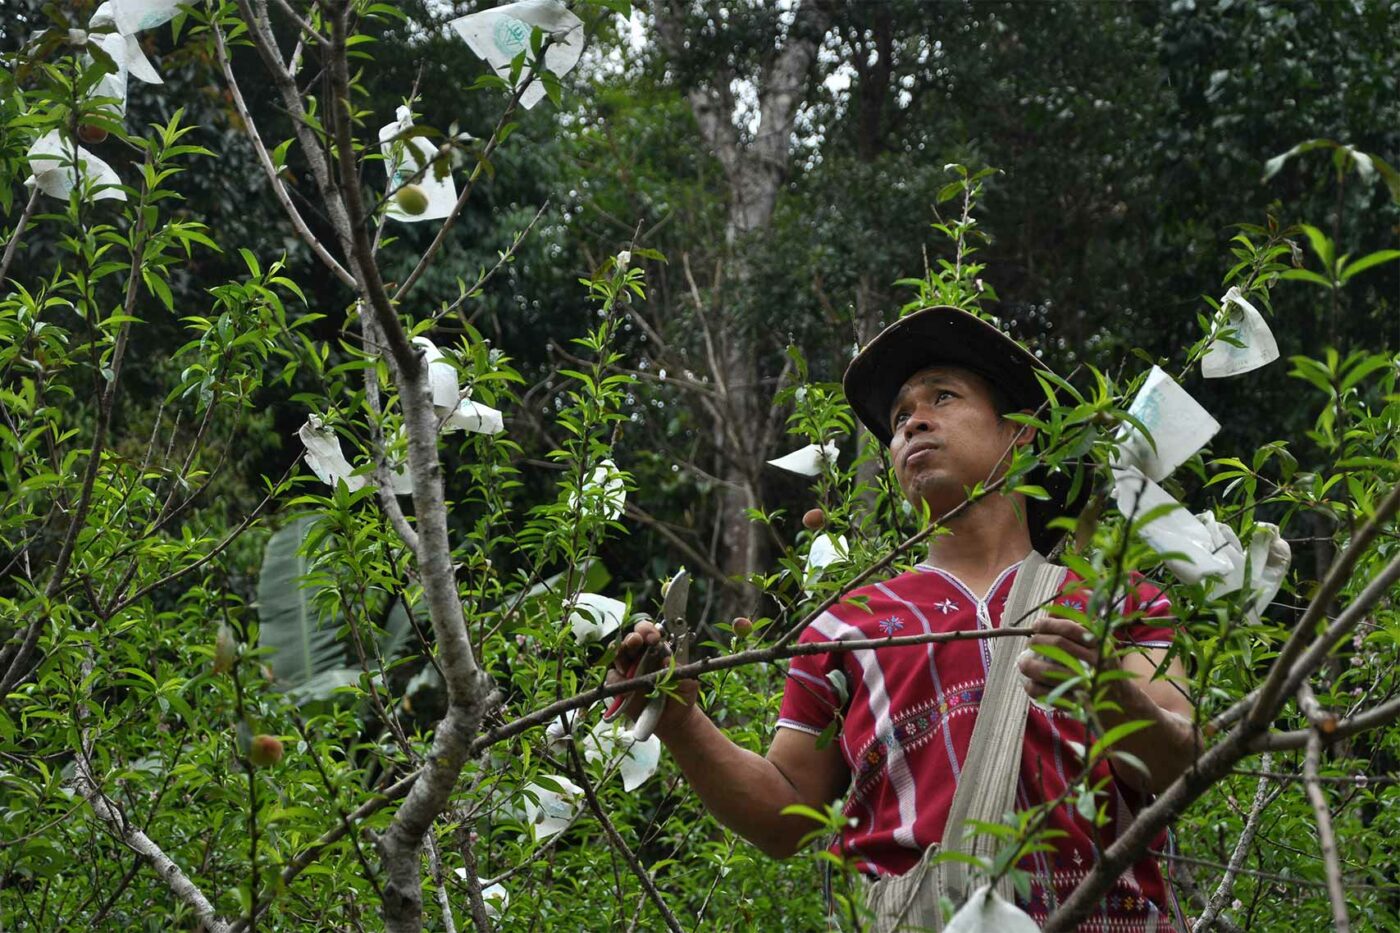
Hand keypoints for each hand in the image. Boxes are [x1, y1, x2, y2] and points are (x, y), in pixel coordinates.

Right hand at [606, 619, 698, 738]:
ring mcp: (629, 671)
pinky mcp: (619, 686)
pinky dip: (618, 681)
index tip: (652, 638)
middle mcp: (640, 657)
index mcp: (657, 651)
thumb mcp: (687, 683)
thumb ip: (680, 671)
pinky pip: (613, 677)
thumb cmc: (681, 695)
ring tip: (628, 669)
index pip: (649, 633)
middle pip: (630, 640)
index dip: (648, 631)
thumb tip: (666, 660)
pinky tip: (627, 690)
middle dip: (632, 638)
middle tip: (635, 642)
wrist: (672, 719)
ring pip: (618, 656)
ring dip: (621, 658)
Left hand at [1017, 616, 1113, 700]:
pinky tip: (1030, 683)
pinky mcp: (1077, 703)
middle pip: (1057, 645)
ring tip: (1023, 663)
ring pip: (1048, 670)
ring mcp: (1087, 684)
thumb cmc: (1100, 666)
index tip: (1036, 626)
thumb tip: (1045, 617)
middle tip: (1029, 645)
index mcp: (1099, 644)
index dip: (1048, 624)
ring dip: (1029, 665)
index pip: (1069, 628)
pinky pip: (1047, 693)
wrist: (1121, 700)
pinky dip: (1033, 687)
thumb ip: (1075, 629)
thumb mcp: (1097, 644)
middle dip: (1037, 642)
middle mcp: (1095, 662)